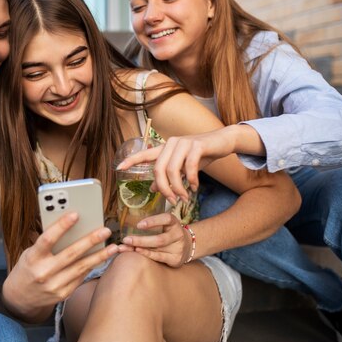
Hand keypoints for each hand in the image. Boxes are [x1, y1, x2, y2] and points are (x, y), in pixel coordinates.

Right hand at [3, 212, 118, 320]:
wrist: (20, 298)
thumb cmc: (28, 267)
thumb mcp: (30, 253)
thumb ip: (47, 243)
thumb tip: (72, 227)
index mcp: (32, 258)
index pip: (47, 239)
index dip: (61, 226)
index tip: (76, 214)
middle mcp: (43, 272)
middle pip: (70, 254)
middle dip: (90, 241)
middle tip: (105, 230)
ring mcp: (53, 286)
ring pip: (81, 268)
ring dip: (99, 256)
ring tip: (113, 247)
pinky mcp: (62, 294)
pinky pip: (80, 277)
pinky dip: (92, 267)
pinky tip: (102, 258)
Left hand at [117, 130, 235, 202]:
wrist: (222, 141)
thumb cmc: (201, 154)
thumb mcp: (182, 167)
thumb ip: (168, 176)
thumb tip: (153, 188)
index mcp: (165, 148)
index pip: (144, 154)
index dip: (131, 160)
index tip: (118, 168)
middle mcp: (171, 143)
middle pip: (158, 169)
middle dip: (164, 189)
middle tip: (172, 200)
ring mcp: (183, 143)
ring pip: (172, 170)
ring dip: (178, 188)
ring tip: (184, 197)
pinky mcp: (197, 145)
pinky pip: (189, 167)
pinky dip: (191, 180)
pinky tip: (194, 187)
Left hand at [121, 213, 192, 267]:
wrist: (187, 246)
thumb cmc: (169, 232)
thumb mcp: (165, 225)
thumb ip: (152, 224)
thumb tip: (128, 222)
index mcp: (174, 223)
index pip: (166, 219)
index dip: (153, 221)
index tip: (138, 225)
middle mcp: (178, 235)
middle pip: (159, 239)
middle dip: (140, 240)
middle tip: (125, 240)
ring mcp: (178, 248)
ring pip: (157, 249)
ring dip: (140, 248)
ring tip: (126, 247)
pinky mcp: (176, 259)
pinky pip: (159, 257)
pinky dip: (147, 254)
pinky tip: (137, 251)